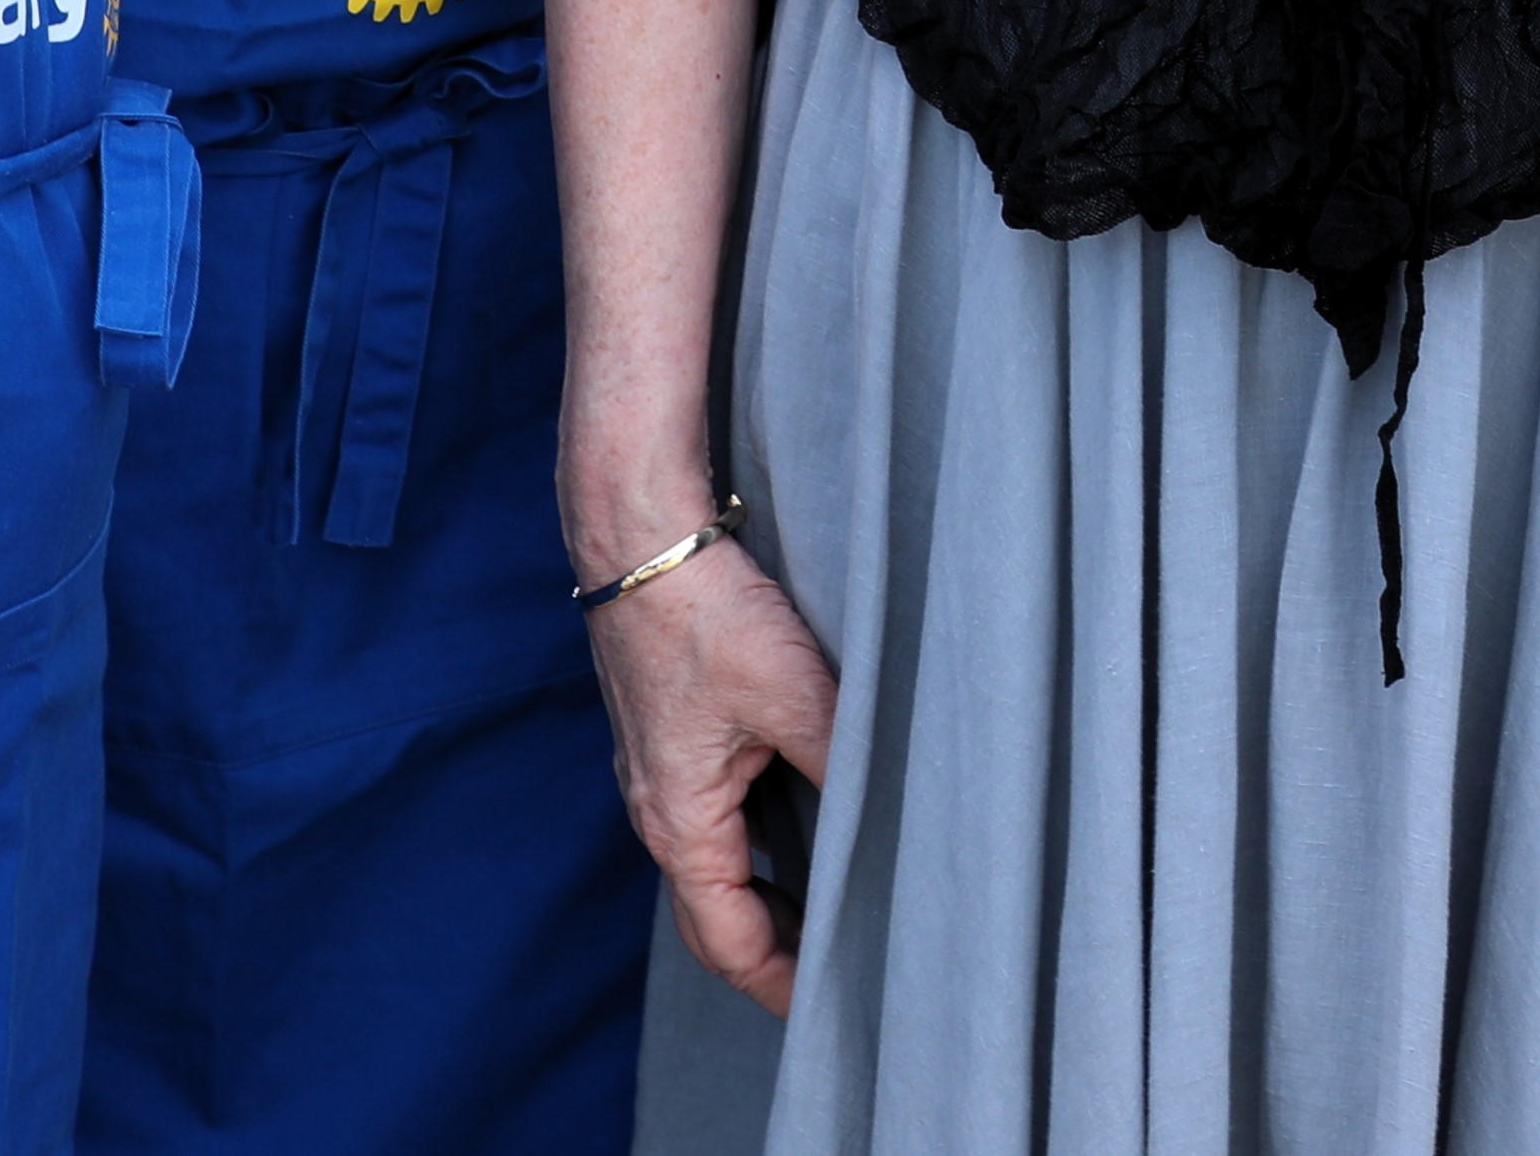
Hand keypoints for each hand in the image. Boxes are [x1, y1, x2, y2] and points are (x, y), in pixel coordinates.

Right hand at [579, 530, 840, 1017]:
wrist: (641, 536)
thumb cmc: (704, 612)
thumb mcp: (792, 692)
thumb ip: (843, 758)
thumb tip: (898, 808)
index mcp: (678, 819)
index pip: (726, 938)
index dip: (779, 980)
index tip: (831, 1003)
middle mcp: (659, 807)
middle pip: (713, 915)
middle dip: (773, 953)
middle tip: (840, 970)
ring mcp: (660, 772)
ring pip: (714, 865)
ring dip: (766, 897)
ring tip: (834, 910)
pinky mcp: (672, 735)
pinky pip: (712, 818)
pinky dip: (756, 846)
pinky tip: (805, 824)